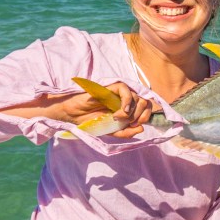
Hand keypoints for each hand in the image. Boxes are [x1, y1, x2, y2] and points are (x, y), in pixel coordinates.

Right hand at [1, 81, 156, 136]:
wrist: (72, 117)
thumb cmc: (90, 122)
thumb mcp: (110, 131)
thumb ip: (125, 131)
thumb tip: (141, 128)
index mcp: (126, 109)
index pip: (146, 107)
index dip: (147, 115)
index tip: (139, 124)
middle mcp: (124, 100)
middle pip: (145, 101)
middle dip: (142, 114)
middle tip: (131, 122)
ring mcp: (117, 93)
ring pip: (137, 96)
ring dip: (132, 110)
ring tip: (118, 118)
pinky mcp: (109, 88)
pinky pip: (124, 89)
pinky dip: (126, 101)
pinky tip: (120, 112)